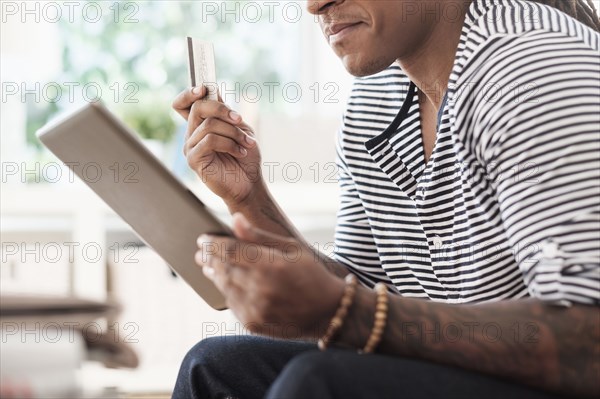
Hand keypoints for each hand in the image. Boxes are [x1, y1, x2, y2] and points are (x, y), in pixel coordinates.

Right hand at [172, 86, 262, 205]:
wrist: (249, 183)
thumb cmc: (245, 156)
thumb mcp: (240, 128)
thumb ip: (225, 111)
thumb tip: (212, 90)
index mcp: (200, 124)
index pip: (183, 104)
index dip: (189, 93)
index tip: (204, 88)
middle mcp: (192, 134)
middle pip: (197, 107)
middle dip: (221, 109)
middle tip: (238, 119)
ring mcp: (190, 146)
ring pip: (209, 125)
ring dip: (234, 132)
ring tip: (247, 143)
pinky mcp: (193, 159)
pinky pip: (210, 141)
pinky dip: (230, 144)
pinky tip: (240, 152)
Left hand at [195, 213, 344, 338]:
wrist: (328, 312)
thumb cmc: (310, 274)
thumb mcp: (291, 248)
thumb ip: (259, 236)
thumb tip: (234, 219)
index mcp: (271, 265)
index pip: (229, 250)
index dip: (212, 243)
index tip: (203, 238)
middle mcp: (261, 288)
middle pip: (222, 268)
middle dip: (208, 258)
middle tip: (200, 252)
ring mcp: (256, 308)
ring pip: (223, 287)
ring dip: (214, 274)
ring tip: (209, 266)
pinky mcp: (253, 323)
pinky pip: (231, 304)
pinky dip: (225, 291)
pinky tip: (226, 283)